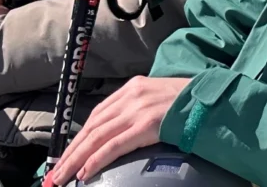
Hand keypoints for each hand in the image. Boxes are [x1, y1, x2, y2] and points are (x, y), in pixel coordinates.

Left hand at [48, 76, 190, 185]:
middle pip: (91, 127)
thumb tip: (121, 130)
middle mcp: (130, 96)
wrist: (211, 100)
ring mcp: (137, 110)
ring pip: (96, 138)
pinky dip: (96, 160)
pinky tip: (84, 172)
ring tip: (62, 176)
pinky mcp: (146, 125)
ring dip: (75, 159)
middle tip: (55, 172)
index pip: (97, 115)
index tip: (67, 154)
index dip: (79, 137)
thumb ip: (138, 109)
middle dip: (71, 152)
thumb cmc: (189, 102)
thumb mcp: (157, 97)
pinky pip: (113, 146)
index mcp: (132, 88)